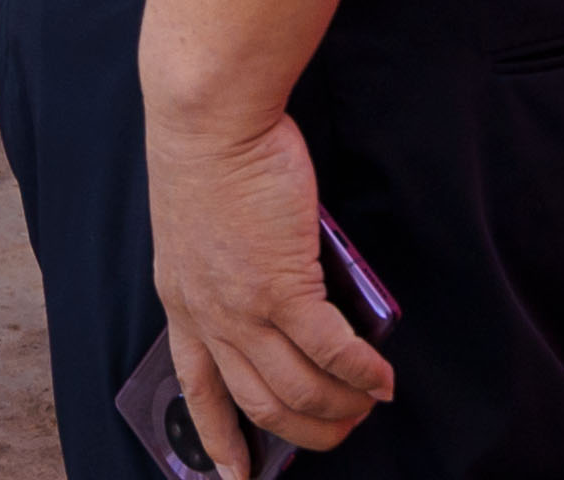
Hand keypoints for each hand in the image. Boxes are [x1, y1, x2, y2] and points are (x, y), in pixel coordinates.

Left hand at [148, 109, 388, 469]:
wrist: (210, 120)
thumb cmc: (212, 159)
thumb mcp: (202, 233)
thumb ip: (233, 276)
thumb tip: (291, 309)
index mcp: (181, 302)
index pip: (196, 388)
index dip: (218, 438)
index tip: (233, 477)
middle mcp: (208, 316)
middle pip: (259, 403)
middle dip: (305, 431)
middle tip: (341, 432)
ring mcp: (244, 306)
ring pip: (297, 388)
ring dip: (341, 407)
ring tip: (370, 405)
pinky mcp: (282, 285)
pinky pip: (330, 349)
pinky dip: (361, 372)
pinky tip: (382, 378)